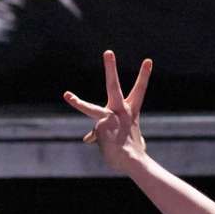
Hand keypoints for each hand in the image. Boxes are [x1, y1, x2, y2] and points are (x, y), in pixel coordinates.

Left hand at [63, 50, 151, 174]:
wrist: (132, 161)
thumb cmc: (131, 152)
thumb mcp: (122, 137)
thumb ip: (103, 132)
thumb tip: (86, 139)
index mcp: (131, 111)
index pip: (140, 90)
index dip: (144, 75)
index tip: (148, 60)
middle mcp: (120, 110)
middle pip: (113, 85)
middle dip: (110, 68)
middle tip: (108, 52)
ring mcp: (108, 118)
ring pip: (89, 109)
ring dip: (76, 102)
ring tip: (66, 95)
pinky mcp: (99, 128)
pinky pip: (94, 136)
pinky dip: (97, 141)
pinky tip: (106, 146)